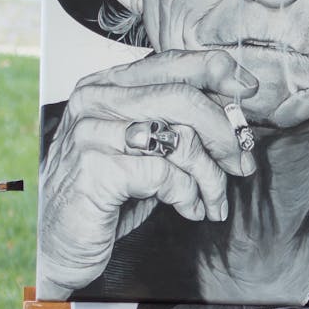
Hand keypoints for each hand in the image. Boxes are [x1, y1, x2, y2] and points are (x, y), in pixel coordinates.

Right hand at [38, 50, 257, 297]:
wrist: (61, 247)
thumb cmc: (108, 197)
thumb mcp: (143, 151)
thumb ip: (174, 123)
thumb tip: (234, 109)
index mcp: (105, 85)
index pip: (170, 62)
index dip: (216, 71)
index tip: (248, 91)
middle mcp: (94, 100)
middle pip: (182, 97)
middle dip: (224, 133)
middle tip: (242, 164)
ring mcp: (90, 133)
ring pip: (180, 139)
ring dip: (211, 176)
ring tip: (214, 200)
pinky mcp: (94, 169)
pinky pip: (165, 175)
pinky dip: (188, 196)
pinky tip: (190, 210)